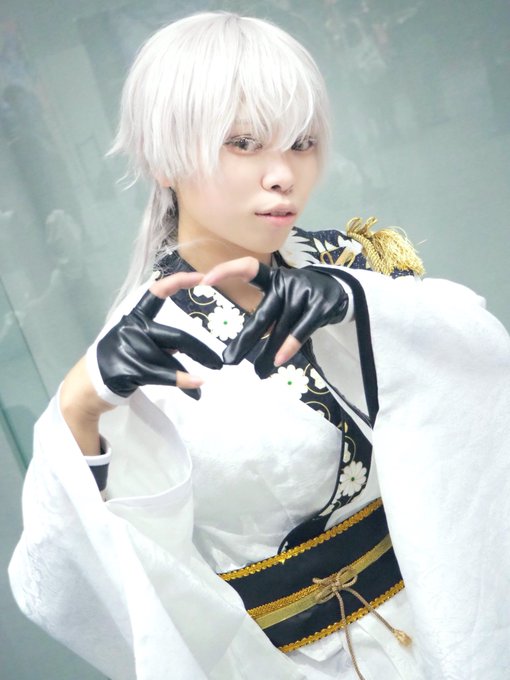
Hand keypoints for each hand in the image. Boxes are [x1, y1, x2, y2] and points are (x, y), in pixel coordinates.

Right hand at [90, 272, 221, 401]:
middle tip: (218, 363)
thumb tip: (182, 347)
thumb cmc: (116, 360)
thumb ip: (157, 339)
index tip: (201, 277)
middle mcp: (132, 328)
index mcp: (134, 316)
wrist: (87, 385)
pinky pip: (165, 375)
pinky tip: (197, 387)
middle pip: (176, 338)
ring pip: (172, 360)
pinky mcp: (131, 370)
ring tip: (204, 384)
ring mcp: (130, 349)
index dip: (179, 282)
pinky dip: (184, 382)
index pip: (157, 293)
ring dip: (191, 377)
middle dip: (201, 351)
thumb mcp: (135, 342)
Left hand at [202, 258, 347, 378]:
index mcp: (272, 278)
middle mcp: (285, 282)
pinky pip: (302, 330)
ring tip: (259, 372)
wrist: (342, 292)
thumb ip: (267, 317)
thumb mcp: (282, 301)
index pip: (247, 268)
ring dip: (268, 353)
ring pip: (281, 328)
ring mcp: (304, 293)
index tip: (205, 280)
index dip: (226, 270)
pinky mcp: (320, 306)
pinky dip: (290, 346)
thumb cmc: (303, 298)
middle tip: (229, 360)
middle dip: (245, 339)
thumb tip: (246, 344)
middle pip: (262, 315)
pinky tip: (279, 360)